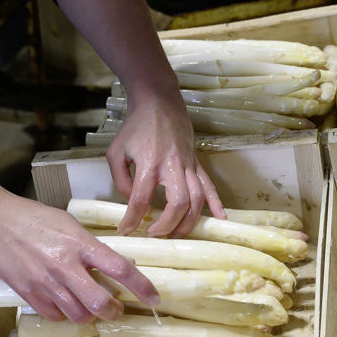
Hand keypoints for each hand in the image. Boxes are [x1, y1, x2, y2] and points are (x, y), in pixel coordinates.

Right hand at [0, 194, 159, 322]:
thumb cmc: (34, 219)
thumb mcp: (70, 225)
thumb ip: (92, 246)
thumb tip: (116, 265)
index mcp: (81, 244)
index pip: (121, 269)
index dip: (142, 287)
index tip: (153, 298)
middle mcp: (65, 266)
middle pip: (100, 303)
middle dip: (114, 311)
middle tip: (117, 309)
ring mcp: (46, 282)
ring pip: (78, 315)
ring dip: (90, 315)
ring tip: (90, 306)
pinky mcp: (28, 293)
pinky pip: (55, 316)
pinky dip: (64, 315)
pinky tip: (64, 303)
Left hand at [106, 94, 224, 237]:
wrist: (159, 102)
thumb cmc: (136, 125)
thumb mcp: (117, 151)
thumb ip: (121, 180)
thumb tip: (132, 200)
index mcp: (149, 163)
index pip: (140, 199)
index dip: (132, 219)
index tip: (126, 230)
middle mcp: (172, 165)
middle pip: (178, 203)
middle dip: (167, 225)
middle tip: (154, 234)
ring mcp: (188, 164)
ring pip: (197, 199)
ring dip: (189, 221)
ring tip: (177, 234)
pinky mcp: (196, 162)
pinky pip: (209, 185)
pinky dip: (216, 203)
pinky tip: (220, 218)